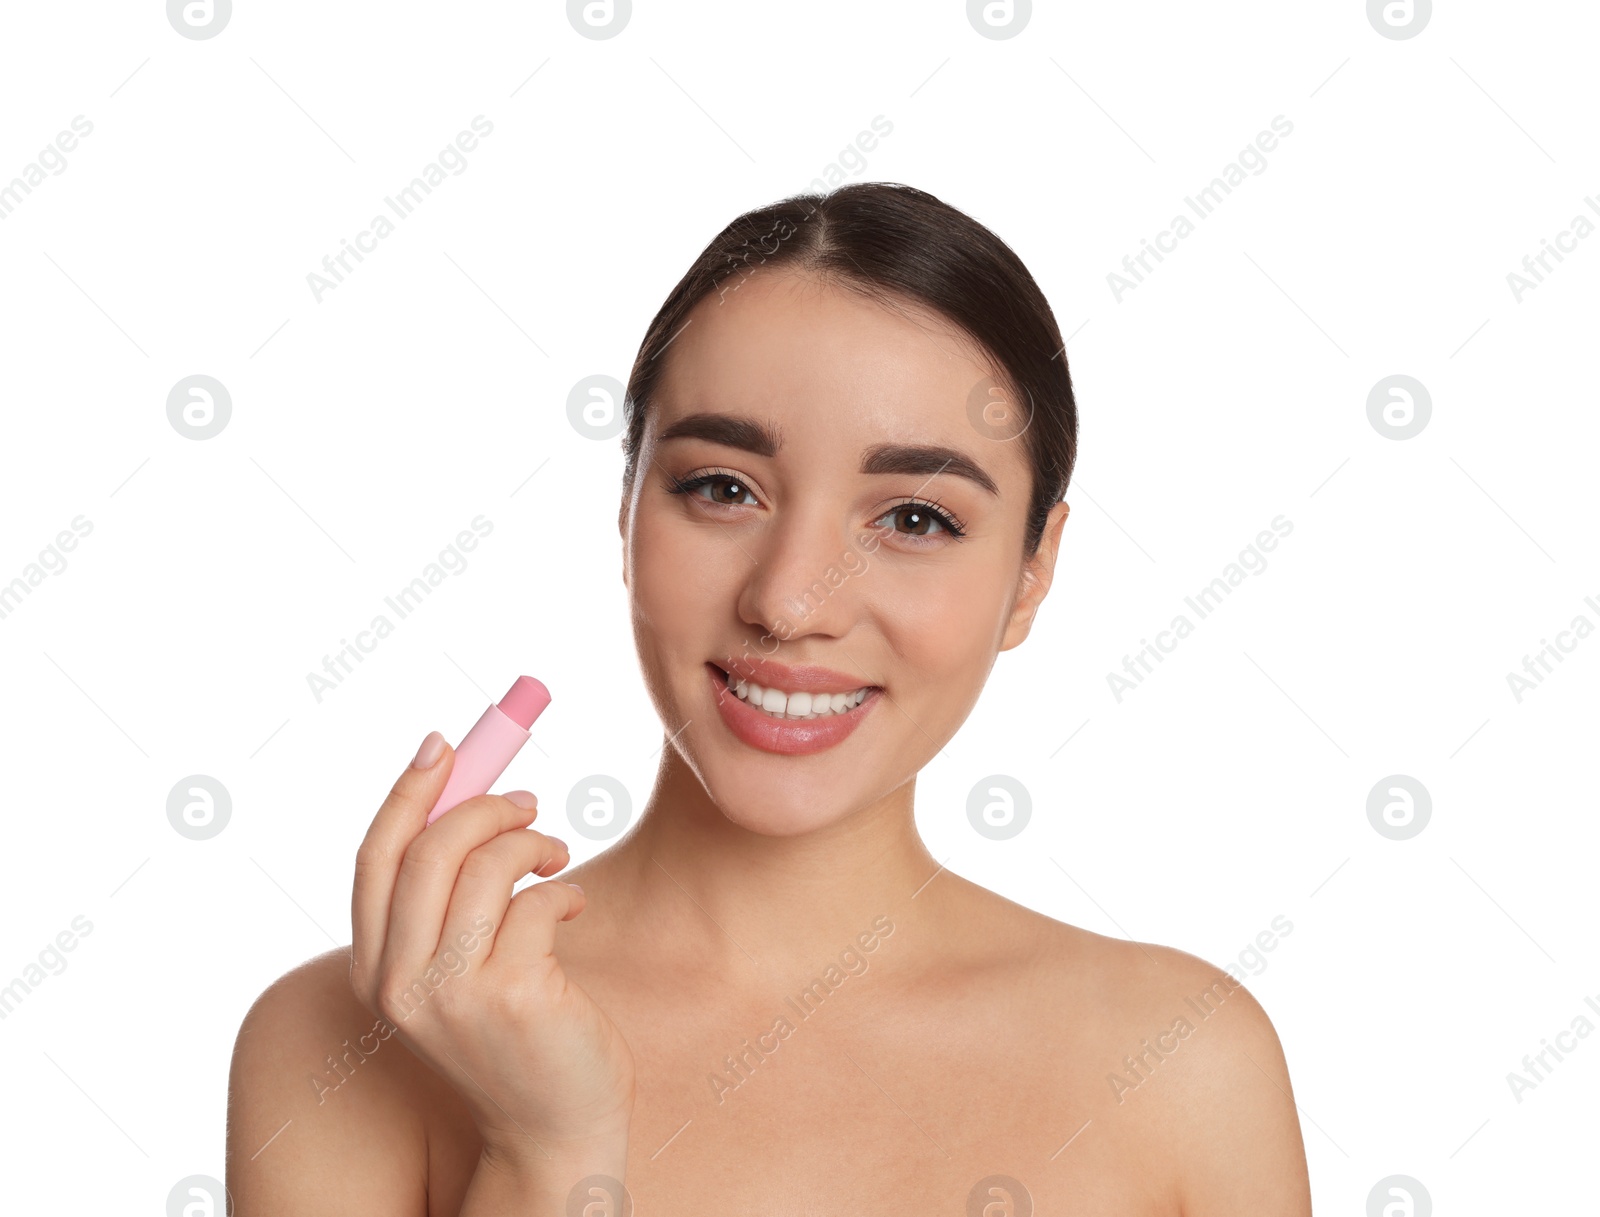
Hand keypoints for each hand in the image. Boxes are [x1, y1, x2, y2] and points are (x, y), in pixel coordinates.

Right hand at [349, 731, 636, 1157]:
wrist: (555, 1130)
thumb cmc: (516, 1034)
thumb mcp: (461, 966)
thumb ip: (449, 897)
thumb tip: (467, 789)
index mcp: (375, 972)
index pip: (374, 859)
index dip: (407, 792)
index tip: (444, 744)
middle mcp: (399, 985)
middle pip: (429, 850)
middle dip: (485, 806)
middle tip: (529, 801)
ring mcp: (453, 994)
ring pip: (487, 867)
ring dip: (531, 842)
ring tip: (555, 855)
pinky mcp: (514, 995)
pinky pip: (539, 901)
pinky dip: (562, 891)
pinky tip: (572, 911)